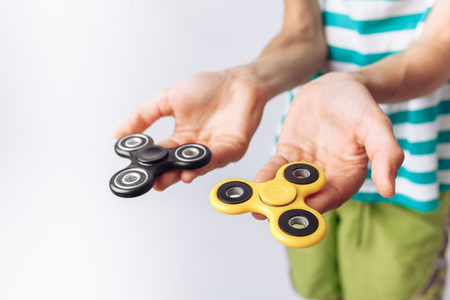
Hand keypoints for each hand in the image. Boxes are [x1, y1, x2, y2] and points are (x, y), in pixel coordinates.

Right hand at [113, 68, 267, 190]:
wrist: (237, 80)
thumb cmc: (208, 87)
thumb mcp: (167, 99)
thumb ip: (143, 116)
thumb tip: (117, 134)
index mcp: (181, 138)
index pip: (162, 156)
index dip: (151, 165)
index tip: (139, 172)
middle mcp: (197, 148)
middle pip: (179, 166)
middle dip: (168, 176)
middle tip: (156, 183)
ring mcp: (215, 150)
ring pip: (199, 166)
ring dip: (187, 171)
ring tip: (176, 175)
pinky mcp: (233, 148)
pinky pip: (219, 157)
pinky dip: (208, 161)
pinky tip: (197, 164)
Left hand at [252, 72, 403, 218]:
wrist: (336, 86)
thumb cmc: (360, 105)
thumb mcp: (377, 125)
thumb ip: (386, 154)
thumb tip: (390, 189)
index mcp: (349, 175)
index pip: (335, 195)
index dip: (322, 203)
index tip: (308, 209)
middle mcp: (325, 176)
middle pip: (308, 197)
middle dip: (291, 208)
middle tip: (276, 217)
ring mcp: (304, 167)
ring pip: (288, 187)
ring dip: (274, 198)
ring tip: (258, 208)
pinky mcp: (287, 155)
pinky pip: (275, 170)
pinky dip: (266, 178)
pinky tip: (255, 185)